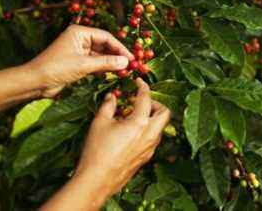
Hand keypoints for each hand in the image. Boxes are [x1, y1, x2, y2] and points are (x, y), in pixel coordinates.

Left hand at [25, 25, 133, 97]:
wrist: (35, 82)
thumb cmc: (56, 68)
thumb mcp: (83, 65)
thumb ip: (106, 63)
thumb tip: (126, 62)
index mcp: (79, 32)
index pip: (106, 37)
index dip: (120, 47)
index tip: (131, 58)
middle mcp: (79, 39)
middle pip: (104, 45)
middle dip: (116, 55)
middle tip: (130, 66)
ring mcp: (78, 51)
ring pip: (100, 55)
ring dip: (111, 63)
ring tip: (124, 71)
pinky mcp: (76, 62)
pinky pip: (94, 63)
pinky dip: (103, 68)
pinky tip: (113, 74)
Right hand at [71, 78, 170, 199]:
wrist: (97, 180)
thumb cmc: (97, 151)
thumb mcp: (99, 122)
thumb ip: (108, 105)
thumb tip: (112, 96)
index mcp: (140, 123)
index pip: (146, 98)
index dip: (143, 87)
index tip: (139, 82)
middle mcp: (150, 135)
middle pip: (164, 112)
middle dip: (155, 104)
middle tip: (141, 102)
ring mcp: (150, 148)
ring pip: (160, 127)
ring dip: (151, 118)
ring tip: (132, 117)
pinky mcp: (146, 158)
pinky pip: (153, 139)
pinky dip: (147, 130)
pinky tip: (130, 132)